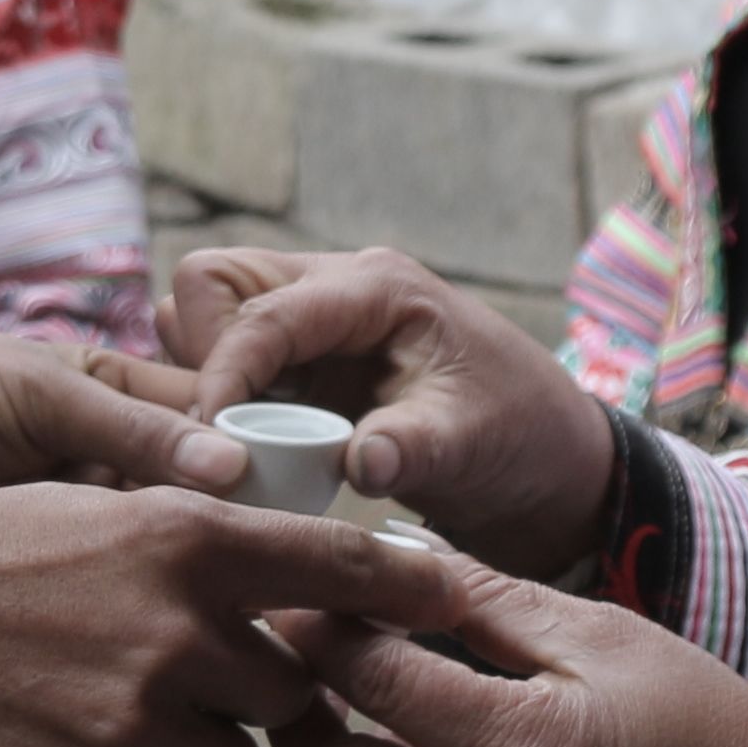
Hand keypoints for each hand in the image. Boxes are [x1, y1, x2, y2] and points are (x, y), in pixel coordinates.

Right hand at [0, 482, 463, 746]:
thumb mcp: (91, 511)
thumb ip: (191, 551)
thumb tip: (274, 602)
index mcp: (185, 537)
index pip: (335, 566)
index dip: (404, 590)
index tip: (455, 600)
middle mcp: (182, 626)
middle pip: (292, 692)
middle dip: (249, 695)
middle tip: (167, 678)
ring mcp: (145, 719)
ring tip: (98, 716)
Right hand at [169, 249, 617, 576]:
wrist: (545, 461)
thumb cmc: (521, 437)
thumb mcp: (474, 443)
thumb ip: (413, 447)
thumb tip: (360, 464)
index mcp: (374, 288)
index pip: (263, 310)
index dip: (224, 373)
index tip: (211, 441)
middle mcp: (332, 288)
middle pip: (213, 283)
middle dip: (202, 355)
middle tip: (221, 436)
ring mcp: (312, 323)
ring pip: (207, 315)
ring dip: (204, 376)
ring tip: (231, 447)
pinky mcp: (302, 363)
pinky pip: (228, 360)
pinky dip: (220, 401)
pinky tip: (243, 455)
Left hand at [266, 569, 747, 746]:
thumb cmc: (707, 728)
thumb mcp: (605, 637)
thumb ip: (488, 602)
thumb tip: (392, 557)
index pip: (374, 681)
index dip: (319, 621)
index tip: (289, 573)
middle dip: (290, 704)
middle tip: (290, 638)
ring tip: (325, 682)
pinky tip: (379, 728)